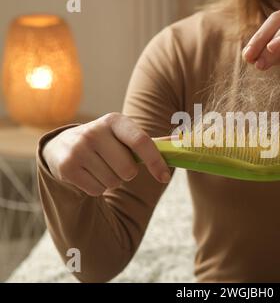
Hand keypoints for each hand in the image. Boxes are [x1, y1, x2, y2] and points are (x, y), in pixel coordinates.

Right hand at [42, 113, 170, 196]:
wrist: (63, 146)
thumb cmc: (107, 143)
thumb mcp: (124, 136)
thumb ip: (152, 142)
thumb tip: (183, 141)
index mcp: (115, 120)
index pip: (141, 141)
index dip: (156, 161)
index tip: (164, 177)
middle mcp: (94, 131)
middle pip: (128, 170)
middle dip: (127, 173)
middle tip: (116, 164)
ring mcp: (78, 149)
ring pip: (112, 182)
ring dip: (111, 181)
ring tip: (100, 167)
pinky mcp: (66, 167)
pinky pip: (97, 190)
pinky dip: (98, 188)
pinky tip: (89, 174)